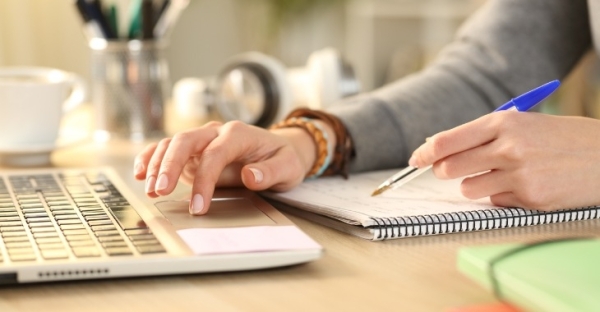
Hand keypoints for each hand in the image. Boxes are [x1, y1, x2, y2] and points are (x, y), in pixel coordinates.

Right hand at [133, 120, 321, 214]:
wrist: (279, 150)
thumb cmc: (283, 159)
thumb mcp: (288, 167)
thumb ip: (270, 172)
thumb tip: (249, 176)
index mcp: (238, 134)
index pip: (215, 154)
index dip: (204, 180)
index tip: (199, 206)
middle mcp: (216, 132)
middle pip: (186, 141)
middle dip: (169, 165)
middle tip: (160, 190)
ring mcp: (203, 141)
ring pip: (172, 144)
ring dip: (158, 164)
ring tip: (151, 189)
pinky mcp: (194, 152)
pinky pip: (168, 149)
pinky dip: (152, 158)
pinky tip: (141, 172)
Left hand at [409, 111, 599, 210]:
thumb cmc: (562, 139)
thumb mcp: (524, 125)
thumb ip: (484, 135)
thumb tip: (439, 148)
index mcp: (504, 122)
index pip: (448, 140)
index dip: (426, 152)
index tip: (416, 159)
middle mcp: (509, 147)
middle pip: (450, 167)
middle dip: (445, 171)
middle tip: (451, 170)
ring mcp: (520, 175)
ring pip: (468, 189)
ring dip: (476, 185)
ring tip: (502, 175)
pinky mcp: (531, 200)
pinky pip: (495, 202)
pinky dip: (502, 197)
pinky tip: (525, 187)